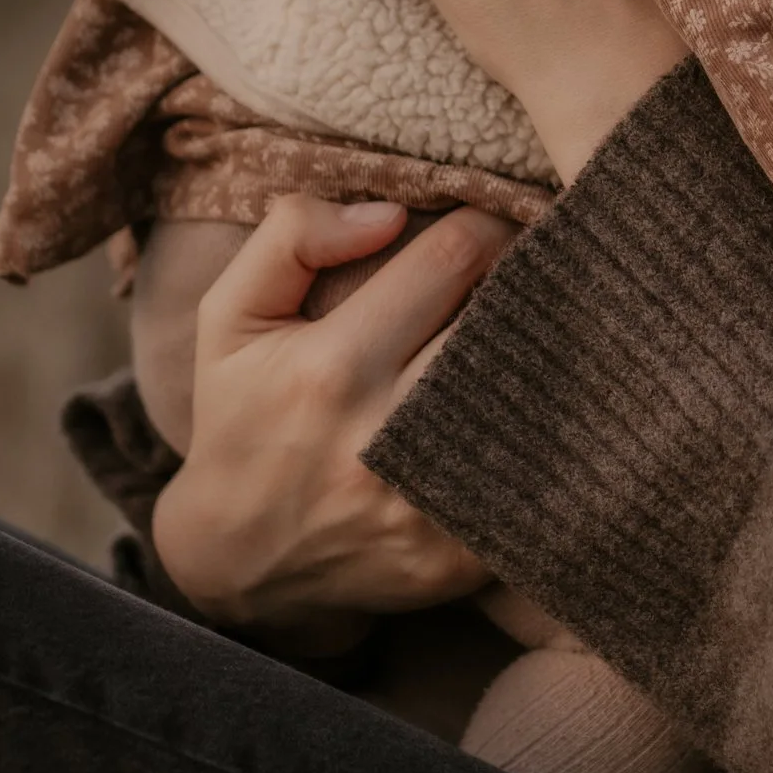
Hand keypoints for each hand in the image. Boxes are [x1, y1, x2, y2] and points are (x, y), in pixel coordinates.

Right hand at [151, 193, 512, 653]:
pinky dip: (542, 435)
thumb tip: (390, 211)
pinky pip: (532, 477)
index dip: (484, 226)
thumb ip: (291, 239)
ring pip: (531, 396)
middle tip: (528, 274)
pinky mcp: (460, 558)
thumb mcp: (230, 318)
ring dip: (541, 356)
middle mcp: (385, 437)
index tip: (488, 228)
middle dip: (524, 284)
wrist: (240, 561)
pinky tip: (528, 411)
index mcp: (332, 368)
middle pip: (506, 323)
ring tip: (534, 336)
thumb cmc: (242, 420)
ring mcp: (428, 504)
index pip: (453, 259)